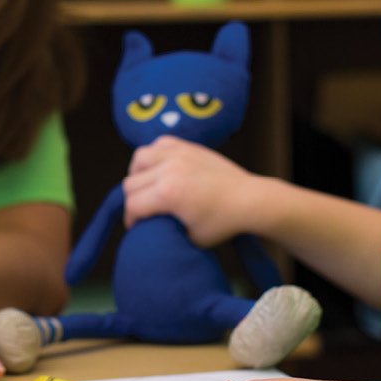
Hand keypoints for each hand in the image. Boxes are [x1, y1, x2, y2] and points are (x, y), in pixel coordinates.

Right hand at [122, 135, 260, 245]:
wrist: (249, 199)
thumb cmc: (222, 223)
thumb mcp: (189, 237)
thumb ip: (164, 229)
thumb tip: (148, 226)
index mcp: (168, 193)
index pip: (132, 205)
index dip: (131, 220)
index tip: (137, 227)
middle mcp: (169, 169)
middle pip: (131, 183)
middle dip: (133, 201)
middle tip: (143, 211)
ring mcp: (178, 154)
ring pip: (140, 158)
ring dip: (139, 174)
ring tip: (148, 186)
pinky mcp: (188, 147)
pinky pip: (159, 144)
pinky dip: (155, 155)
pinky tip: (161, 168)